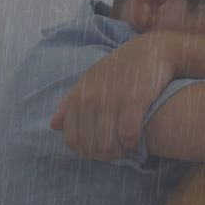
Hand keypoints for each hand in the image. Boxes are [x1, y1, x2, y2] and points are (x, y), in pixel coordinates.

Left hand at [50, 34, 173, 160]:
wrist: (151, 49)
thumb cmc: (119, 68)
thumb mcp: (90, 81)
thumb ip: (71, 103)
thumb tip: (53, 125)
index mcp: (78, 96)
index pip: (72, 139)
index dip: (85, 152)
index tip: (99, 151)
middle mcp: (91, 98)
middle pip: (91, 145)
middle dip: (104, 155)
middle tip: (116, 152)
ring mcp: (112, 99)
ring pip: (108, 144)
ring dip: (118, 151)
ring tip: (125, 147)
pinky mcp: (134, 100)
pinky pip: (128, 134)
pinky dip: (131, 142)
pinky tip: (136, 139)